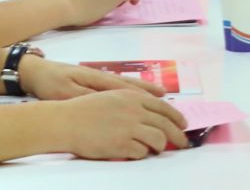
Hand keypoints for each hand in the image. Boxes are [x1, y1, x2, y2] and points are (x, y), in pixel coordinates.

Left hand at [20, 54, 166, 101]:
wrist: (35, 70)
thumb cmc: (49, 82)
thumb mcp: (65, 92)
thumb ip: (85, 98)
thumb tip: (105, 104)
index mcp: (96, 78)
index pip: (124, 87)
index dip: (143, 93)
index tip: (161, 98)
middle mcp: (100, 76)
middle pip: (129, 84)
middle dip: (149, 91)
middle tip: (166, 97)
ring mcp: (96, 77)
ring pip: (125, 84)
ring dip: (142, 89)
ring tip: (158, 94)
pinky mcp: (91, 81)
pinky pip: (117, 85)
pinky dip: (130, 88)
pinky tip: (134, 93)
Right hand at [52, 88, 189, 159]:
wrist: (66, 121)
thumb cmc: (85, 110)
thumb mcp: (112, 97)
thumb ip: (132, 103)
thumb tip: (153, 114)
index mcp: (132, 96)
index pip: (163, 106)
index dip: (176, 116)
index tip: (183, 124)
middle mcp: (134, 109)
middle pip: (166, 123)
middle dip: (178, 135)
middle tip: (183, 143)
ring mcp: (129, 127)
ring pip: (159, 139)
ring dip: (161, 146)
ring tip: (157, 149)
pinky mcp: (122, 144)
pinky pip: (142, 152)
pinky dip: (142, 153)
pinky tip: (136, 152)